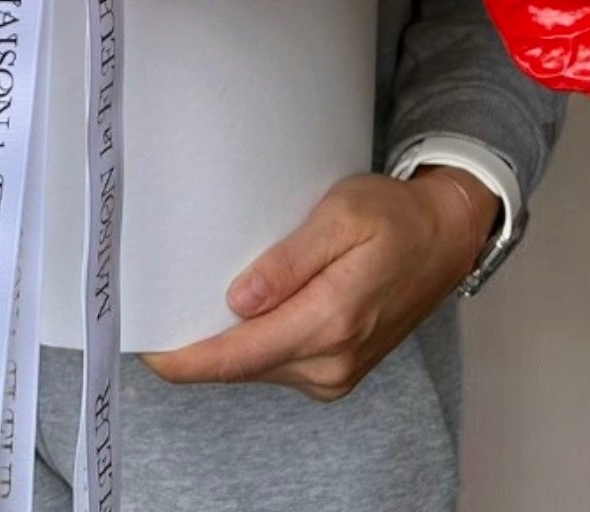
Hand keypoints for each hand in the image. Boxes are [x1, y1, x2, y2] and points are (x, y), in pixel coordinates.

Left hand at [141, 168, 495, 400]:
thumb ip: (290, 261)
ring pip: (258, 368)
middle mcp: (331, 362)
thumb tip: (239, 300)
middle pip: (241, 367)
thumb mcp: (341, 216)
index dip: (187, 359)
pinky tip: (236, 315)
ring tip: (184, 306)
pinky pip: (278, 364)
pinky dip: (251, 345)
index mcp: (330, 322)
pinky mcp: (337, 370)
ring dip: (223, 347)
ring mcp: (336, 373)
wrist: (444, 237)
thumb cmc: (393, 215)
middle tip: (152, 311)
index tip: (144, 346)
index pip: (239, 356)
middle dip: (195, 349)